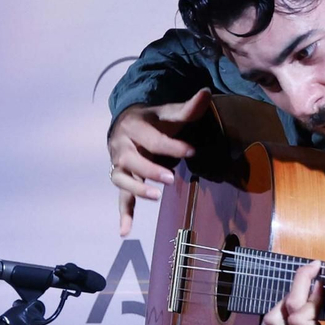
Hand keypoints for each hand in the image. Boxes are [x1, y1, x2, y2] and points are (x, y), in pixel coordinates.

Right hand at [108, 90, 209, 235]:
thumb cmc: (153, 120)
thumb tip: (207, 92)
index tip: (191, 152)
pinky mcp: (121, 178)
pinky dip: (123, 214)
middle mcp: (121, 145)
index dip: (172, 147)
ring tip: (156, 196)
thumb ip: (188, 107)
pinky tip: (125, 231)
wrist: (125, 122)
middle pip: (133, 159)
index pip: (153, 139)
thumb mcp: (169, 113)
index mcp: (134, 126)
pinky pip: (120, 197)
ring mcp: (118, 163)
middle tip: (171, 178)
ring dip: (137, 188)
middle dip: (151, 169)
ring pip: (122, 178)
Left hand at [257, 261, 324, 324]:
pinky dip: (274, 317)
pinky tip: (290, 308)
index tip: (323, 283)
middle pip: (286, 315)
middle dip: (298, 286)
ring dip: (284, 300)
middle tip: (314, 270)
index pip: (301, 322)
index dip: (309, 298)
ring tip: (304, 290)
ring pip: (271, 322)